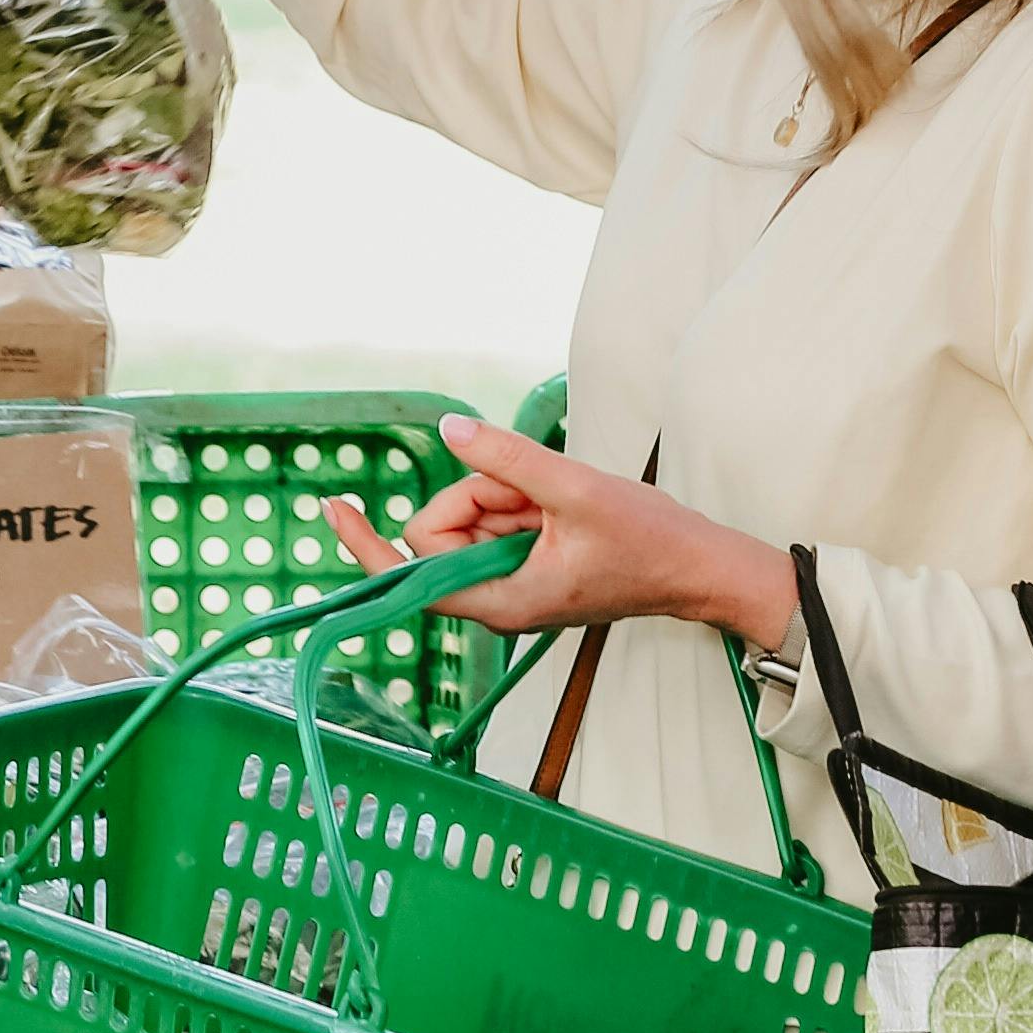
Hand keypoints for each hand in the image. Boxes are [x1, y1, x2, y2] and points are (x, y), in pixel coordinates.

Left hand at [323, 418, 800, 652]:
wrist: (698, 568)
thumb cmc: (649, 542)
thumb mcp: (576, 489)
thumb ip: (508, 459)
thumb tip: (448, 431)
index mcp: (500, 599)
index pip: (408, 574)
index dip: (365, 543)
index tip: (333, 506)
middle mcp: (495, 600)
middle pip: (441, 533)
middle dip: (477, 496)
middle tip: (533, 494)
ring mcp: (509, 584)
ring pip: (471, 522)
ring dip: (506, 497)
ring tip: (558, 504)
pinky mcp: (524, 567)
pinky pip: (497, 522)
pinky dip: (519, 503)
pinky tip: (559, 508)